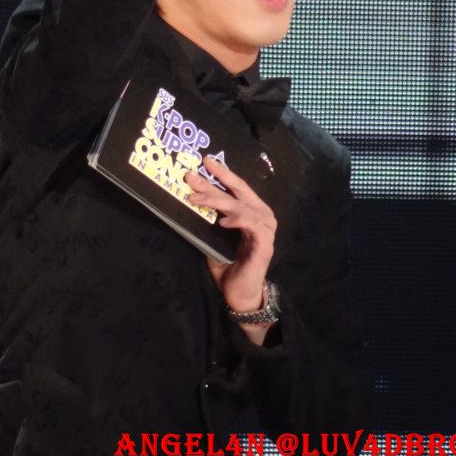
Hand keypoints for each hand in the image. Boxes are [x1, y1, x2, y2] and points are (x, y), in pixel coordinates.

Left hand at [186, 155, 276, 339]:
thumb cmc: (228, 265)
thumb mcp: (214, 237)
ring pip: (241, 205)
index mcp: (252, 211)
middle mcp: (262, 215)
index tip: (205, 161)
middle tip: (192, 175)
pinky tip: (222, 222)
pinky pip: (252, 224)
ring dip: (216, 200)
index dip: (222, 173)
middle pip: (239, 191)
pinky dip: (237, 219)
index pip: (237, 187)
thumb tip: (190, 198)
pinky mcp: (265, 243)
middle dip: (215, 180)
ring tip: (195, 198)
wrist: (240, 294)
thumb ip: (209, 220)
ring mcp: (266, 228)